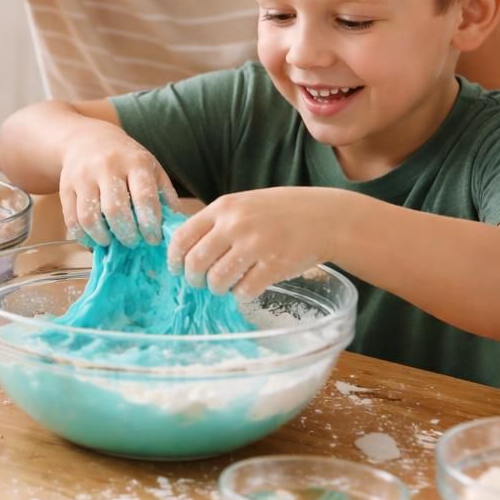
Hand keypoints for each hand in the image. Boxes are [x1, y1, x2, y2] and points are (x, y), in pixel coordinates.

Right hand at [57, 124, 175, 247]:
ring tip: (111, 240)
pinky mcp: (65, 187)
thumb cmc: (126, 159)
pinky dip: (83, 236)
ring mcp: (83, 176)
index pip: (144, 197)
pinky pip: (71, 219)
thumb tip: (174, 229)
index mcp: (135, 162)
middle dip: (126, 234)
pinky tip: (93, 239)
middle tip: (132, 242)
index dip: (149, 224)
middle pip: (115, 210)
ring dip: (102, 237)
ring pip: (89, 217)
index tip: (152, 239)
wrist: (87, 139)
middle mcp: (107, 166)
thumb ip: (165, 196)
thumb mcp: (151, 168)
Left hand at [168, 187, 343, 299]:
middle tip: (201, 283)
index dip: (175, 258)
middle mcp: (235, 225)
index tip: (176, 269)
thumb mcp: (243, 205)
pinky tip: (248, 286)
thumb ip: (216, 222)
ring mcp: (255, 245)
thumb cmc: (279, 212)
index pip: (183, 236)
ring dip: (218, 288)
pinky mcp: (273, 266)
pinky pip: (243, 291)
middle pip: (195, 262)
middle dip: (193, 279)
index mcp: (223, 207)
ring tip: (226, 285)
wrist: (324, 217)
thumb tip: (185, 249)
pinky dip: (241, 294)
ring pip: (217, 280)